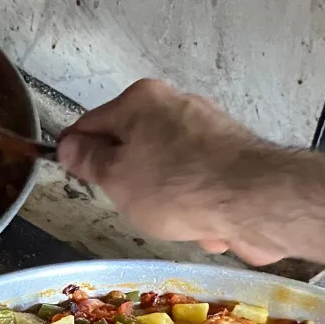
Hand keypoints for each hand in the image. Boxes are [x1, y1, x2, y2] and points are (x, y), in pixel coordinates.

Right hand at [56, 80, 289, 263]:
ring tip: (178, 218)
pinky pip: (198, 186)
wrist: (255, 202)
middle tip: (133, 203)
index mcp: (141, 100)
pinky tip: (206, 222)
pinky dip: (198, 207)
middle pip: (132, 148)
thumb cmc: (178, 187)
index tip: (73, 175)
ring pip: (166, 173)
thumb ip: (87, 160)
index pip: (91, 123)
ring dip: (167, 203)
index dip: (77, 153)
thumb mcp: (116, 178)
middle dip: (131, 183)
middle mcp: (175, 105)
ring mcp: (207, 130)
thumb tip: (69, 146)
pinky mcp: (232, 158)